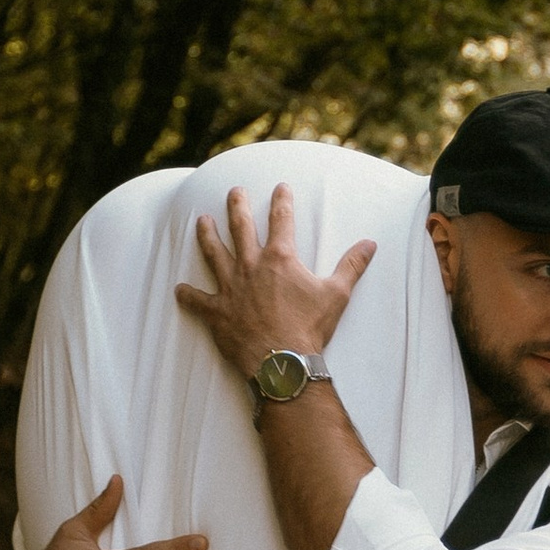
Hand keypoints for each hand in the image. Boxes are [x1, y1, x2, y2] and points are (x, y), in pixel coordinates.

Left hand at [174, 182, 376, 385]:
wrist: (283, 363)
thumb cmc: (310, 328)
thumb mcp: (337, 294)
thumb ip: (352, 266)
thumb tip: (370, 244)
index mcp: (280, 258)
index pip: (281, 219)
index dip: (281, 200)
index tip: (280, 187)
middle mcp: (251, 266)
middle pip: (240, 227)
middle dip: (237, 206)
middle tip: (234, 192)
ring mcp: (230, 288)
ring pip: (214, 253)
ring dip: (207, 236)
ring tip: (201, 222)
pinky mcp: (217, 312)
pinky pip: (197, 301)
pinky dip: (188, 296)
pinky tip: (179, 289)